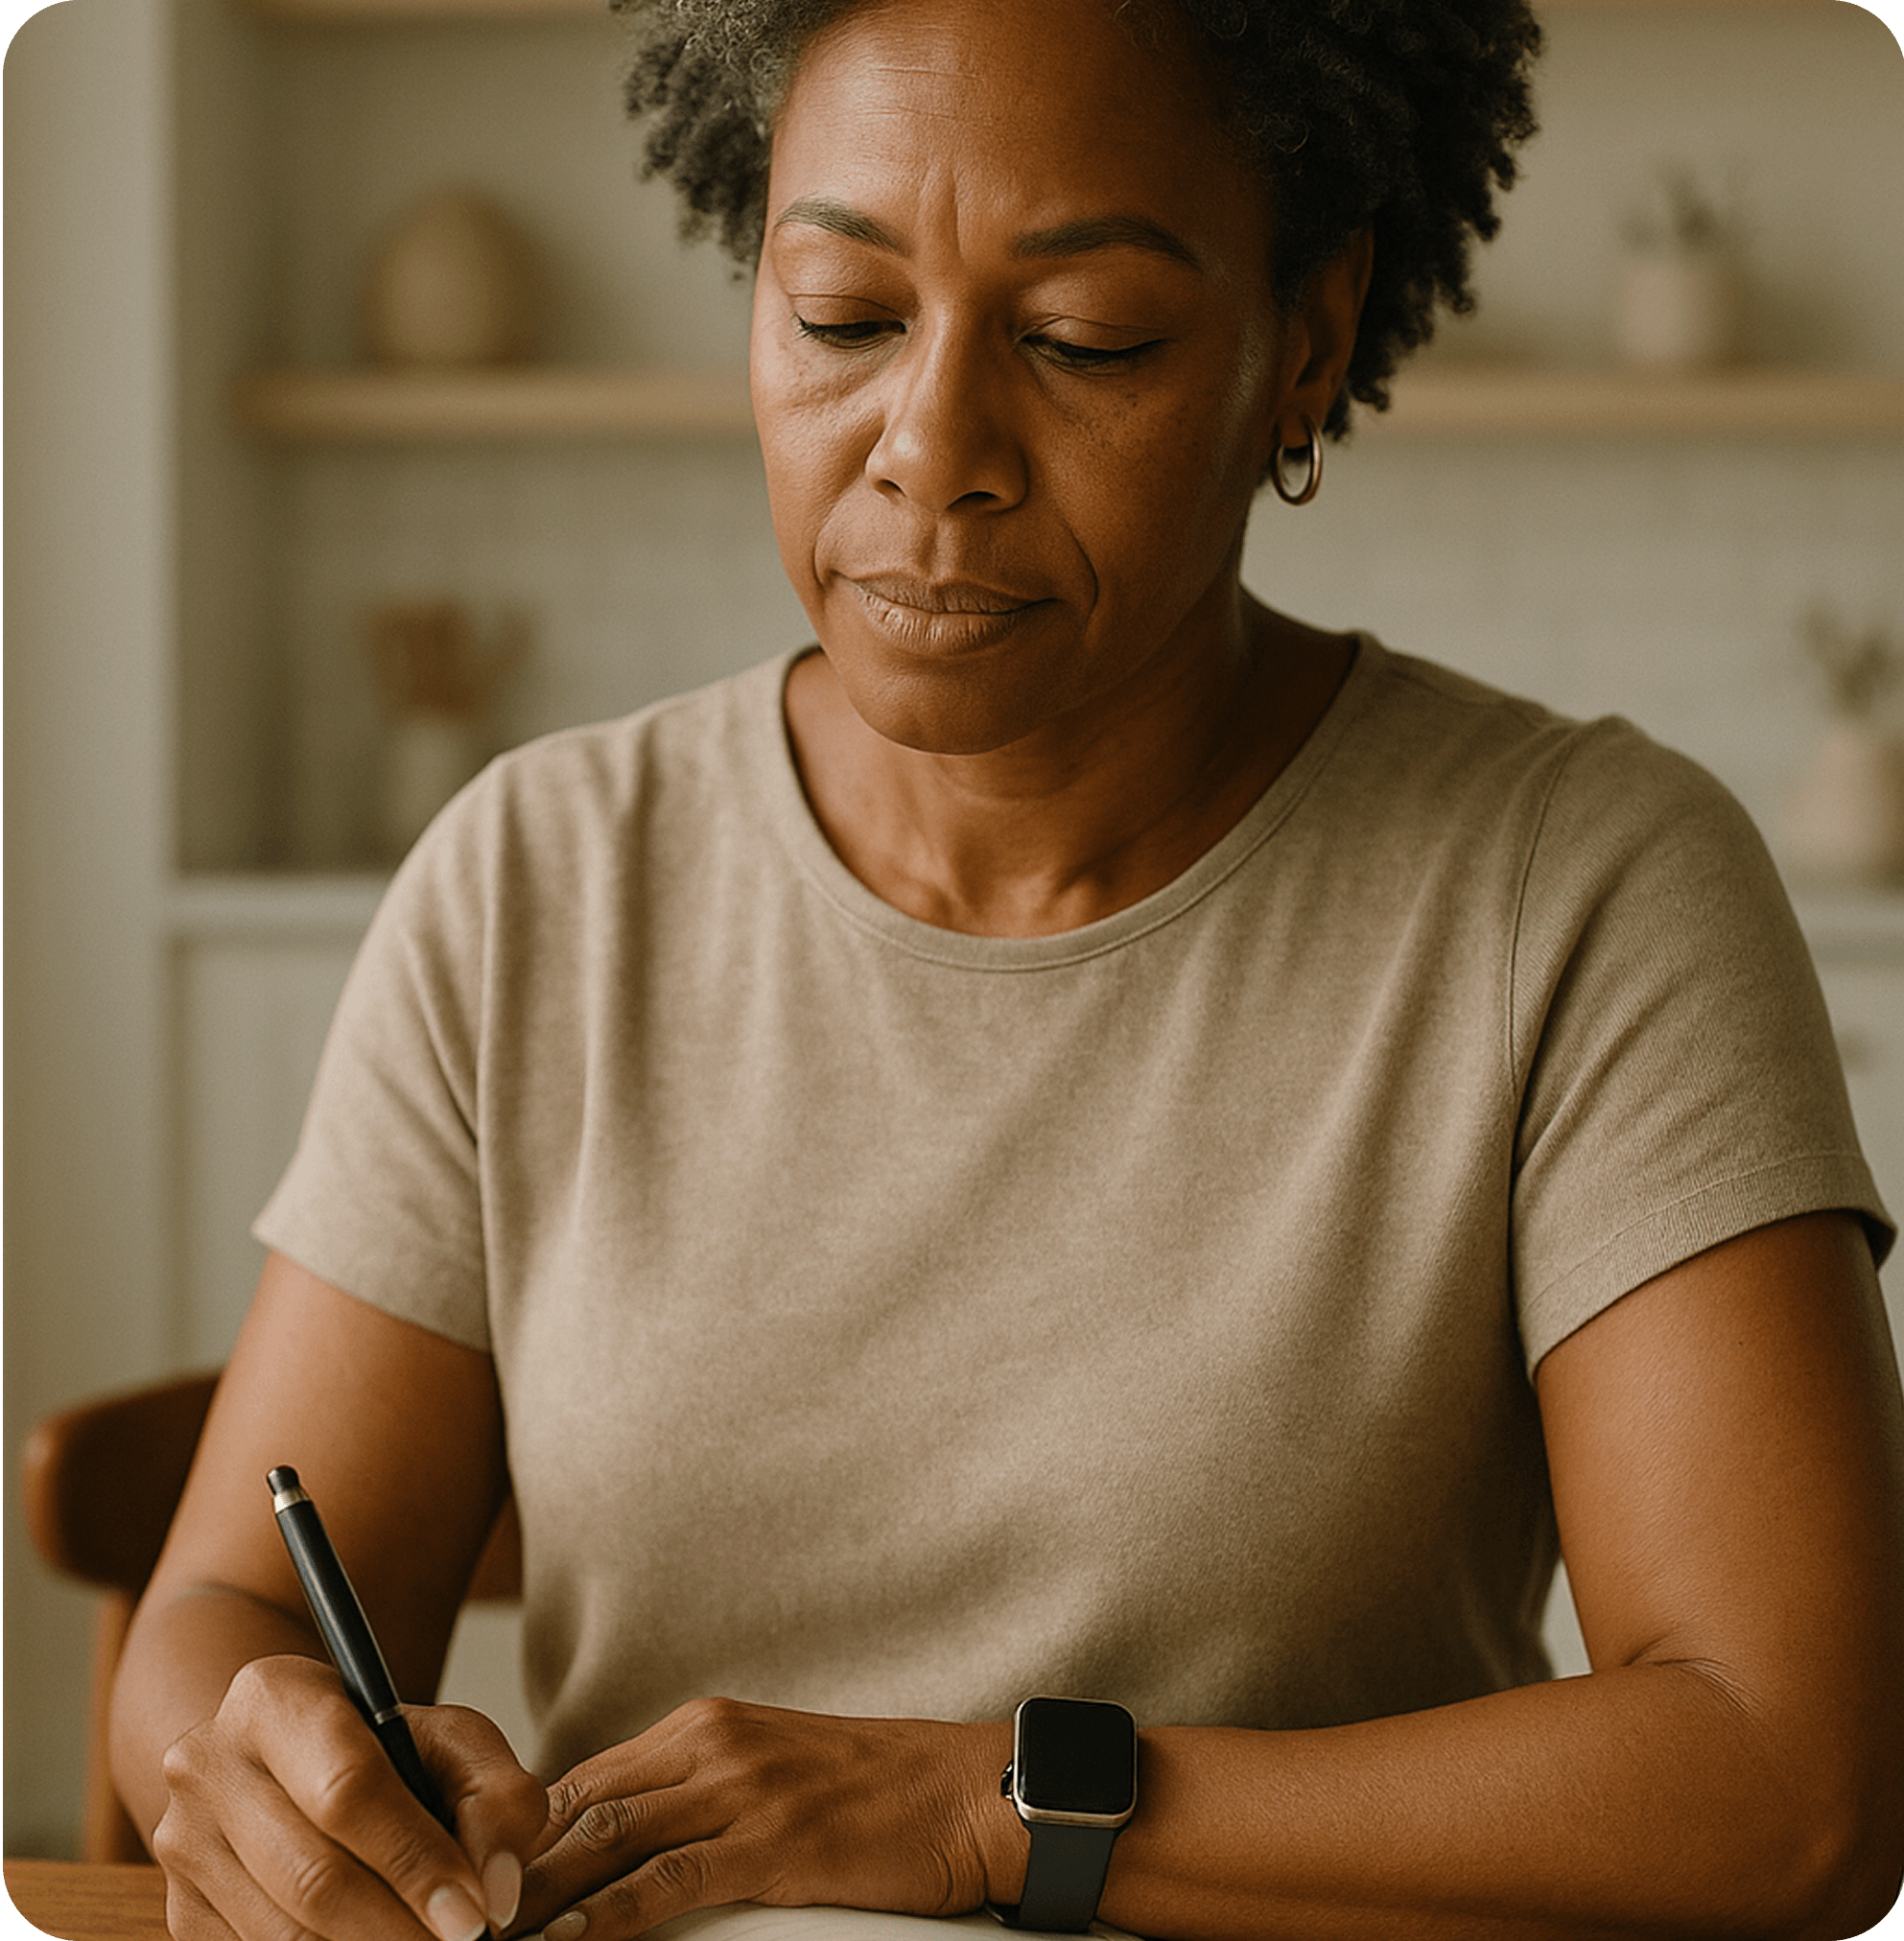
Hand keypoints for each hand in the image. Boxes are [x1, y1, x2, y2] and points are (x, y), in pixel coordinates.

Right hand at [152, 1654, 548, 1940]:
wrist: (284, 1759)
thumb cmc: (382, 1746)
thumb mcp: (450, 1739)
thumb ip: (495, 1796)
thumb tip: (496, 1892)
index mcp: (273, 1696)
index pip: (347, 1790)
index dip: (416, 1860)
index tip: (474, 1916)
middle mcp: (209, 1765)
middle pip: (313, 1876)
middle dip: (398, 1928)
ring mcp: (184, 1844)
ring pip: (283, 1934)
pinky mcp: (182, 1911)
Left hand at [514, 1698, 1017, 1940]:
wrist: (967, 1793)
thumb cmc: (879, 1788)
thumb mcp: (774, 1769)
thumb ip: (701, 1791)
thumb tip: (626, 1843)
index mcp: (708, 1724)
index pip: (586, 1777)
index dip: (521, 1832)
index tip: (478, 1876)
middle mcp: (713, 1744)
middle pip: (580, 1804)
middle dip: (511, 1862)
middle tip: (460, 1910)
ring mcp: (744, 1789)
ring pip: (608, 1837)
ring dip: (538, 1891)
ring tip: (487, 1929)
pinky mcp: (774, 1842)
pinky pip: (667, 1879)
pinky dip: (605, 1914)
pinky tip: (565, 1939)